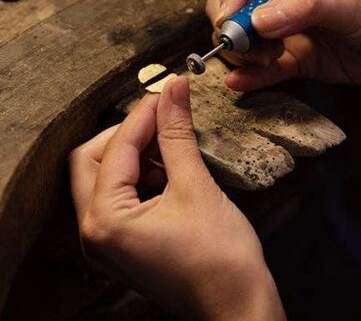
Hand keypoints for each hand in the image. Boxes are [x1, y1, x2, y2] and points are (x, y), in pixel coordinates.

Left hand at [69, 77, 284, 319]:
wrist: (238, 306)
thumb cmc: (220, 258)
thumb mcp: (196, 186)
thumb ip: (178, 134)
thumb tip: (174, 90)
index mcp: (106, 220)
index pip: (116, 147)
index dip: (144, 114)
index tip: (168, 91)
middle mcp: (95, 233)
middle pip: (94, 159)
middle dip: (130, 132)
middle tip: (165, 115)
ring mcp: (107, 240)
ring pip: (107, 175)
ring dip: (137, 151)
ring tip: (172, 139)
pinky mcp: (124, 241)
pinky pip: (121, 194)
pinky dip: (142, 172)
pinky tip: (170, 164)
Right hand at [205, 0, 360, 90]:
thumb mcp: (348, 2)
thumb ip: (304, 7)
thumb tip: (258, 20)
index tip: (231, 15)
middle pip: (227, 7)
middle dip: (231, 28)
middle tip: (251, 45)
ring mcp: (284, 32)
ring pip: (240, 42)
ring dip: (242, 55)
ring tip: (270, 59)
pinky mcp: (294, 60)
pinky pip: (263, 70)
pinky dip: (250, 78)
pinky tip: (239, 83)